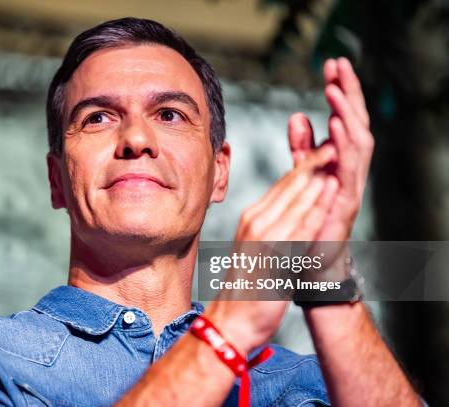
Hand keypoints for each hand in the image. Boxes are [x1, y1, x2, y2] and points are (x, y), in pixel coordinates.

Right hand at [207, 147, 338, 351]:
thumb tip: (292, 213)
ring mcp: (263, 236)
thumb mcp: (258, 249)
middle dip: (313, 163)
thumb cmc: (246, 287)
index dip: (303, 166)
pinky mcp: (273, 253)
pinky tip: (329, 191)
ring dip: (317, 177)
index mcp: (253, 219)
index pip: (281, 187)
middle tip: (333, 143)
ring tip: (335, 156)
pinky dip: (316, 205)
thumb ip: (273, 227)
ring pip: (295, 199)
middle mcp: (256, 221)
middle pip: (288, 186)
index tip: (321, 150)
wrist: (230, 320)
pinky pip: (300, 224)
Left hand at [288, 58, 373, 240]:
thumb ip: (303, 148)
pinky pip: (350, 168)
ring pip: (357, 141)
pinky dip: (344, 144)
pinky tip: (336, 123)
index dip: (340, 92)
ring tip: (334, 87)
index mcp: (340, 160)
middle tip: (338, 64)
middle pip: (355, 123)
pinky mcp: (348, 201)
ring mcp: (352, 184)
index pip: (344, 118)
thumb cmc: (311, 218)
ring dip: (347, 112)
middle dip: (348, 92)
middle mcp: (351, 169)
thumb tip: (298, 116)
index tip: (331, 65)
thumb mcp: (303, 175)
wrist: (315, 262)